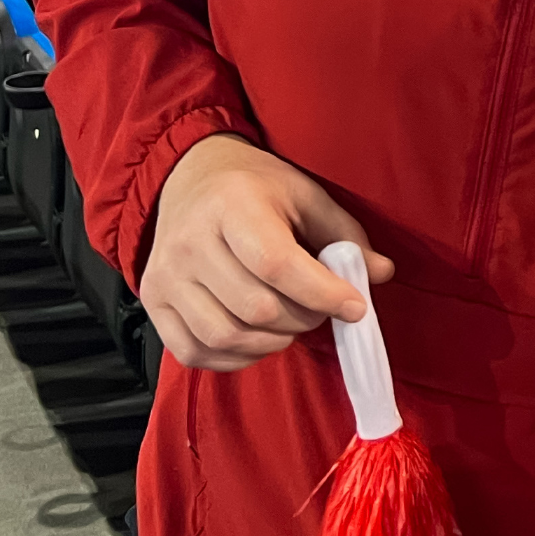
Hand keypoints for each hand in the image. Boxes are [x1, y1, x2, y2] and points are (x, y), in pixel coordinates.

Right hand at [141, 133, 394, 370]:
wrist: (189, 178)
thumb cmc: (255, 189)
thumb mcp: (306, 195)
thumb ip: (344, 235)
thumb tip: (380, 273)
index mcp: (231, 205)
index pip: (278, 264)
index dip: (323, 293)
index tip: (356, 306)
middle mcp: (189, 242)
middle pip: (256, 307)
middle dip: (304, 319)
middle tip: (321, 309)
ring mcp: (165, 276)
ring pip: (227, 336)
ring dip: (274, 341)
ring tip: (292, 323)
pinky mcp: (154, 303)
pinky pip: (196, 352)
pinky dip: (237, 357)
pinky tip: (260, 338)